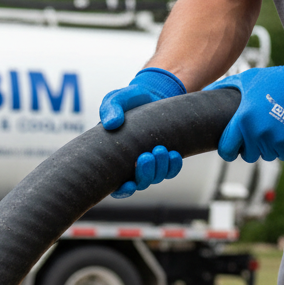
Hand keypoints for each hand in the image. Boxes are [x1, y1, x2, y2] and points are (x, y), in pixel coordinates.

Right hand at [100, 67, 186, 196]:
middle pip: (139, 184)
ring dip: (160, 168)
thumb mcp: (115, 99)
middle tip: (146, 155)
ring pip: (156, 178)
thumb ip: (109, 109)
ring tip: (160, 149)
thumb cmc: (129, 99)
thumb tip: (111, 123)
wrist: (153, 93)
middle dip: (144, 175)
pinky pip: (171, 170)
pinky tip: (174, 153)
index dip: (122, 191)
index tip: (129, 183)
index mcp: (113, 159)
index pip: (116, 186)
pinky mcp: (165, 157)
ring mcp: (150, 163)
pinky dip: (173, 165)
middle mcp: (131, 165)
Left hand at [209, 44, 283, 162]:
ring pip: (266, 155)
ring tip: (274, 128)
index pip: (226, 150)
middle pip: (247, 155)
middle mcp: (258, 134)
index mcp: (243, 121)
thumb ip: (226, 85)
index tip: (232, 148)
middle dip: (251, 147)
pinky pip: (283, 155)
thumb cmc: (278, 79)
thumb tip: (205, 90)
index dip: (228, 150)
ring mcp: (276, 141)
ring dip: (268, 146)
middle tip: (258, 133)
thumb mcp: (249, 78)